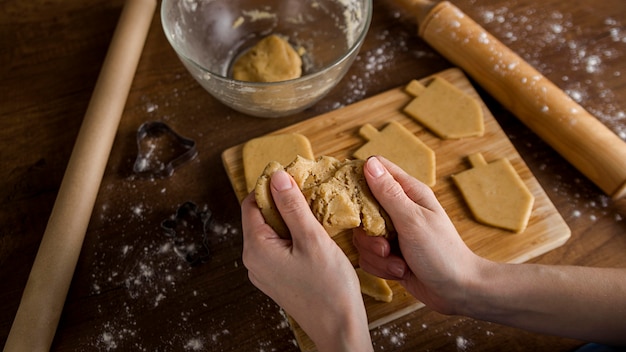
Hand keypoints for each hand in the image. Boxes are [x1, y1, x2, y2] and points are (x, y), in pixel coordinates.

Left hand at [242, 170, 372, 351]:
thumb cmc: (329, 288)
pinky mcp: (277, 278)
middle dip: (282, 201)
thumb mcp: (312, 239)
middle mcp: (253, 261)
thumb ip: (292, 206)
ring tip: (314, 212)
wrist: (340, 329)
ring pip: (271, 232)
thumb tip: (277, 177)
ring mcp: (264, 272)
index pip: (251, 203)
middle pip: (260, 217)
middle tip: (307, 192)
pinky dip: (293, 235)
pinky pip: (278, 247)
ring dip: (289, 218)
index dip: (269, 185)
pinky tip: (312, 233)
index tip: (292, 175)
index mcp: (256, 248)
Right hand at [353, 156, 487, 314]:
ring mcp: (393, 233)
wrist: (457, 291)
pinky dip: (381, 267)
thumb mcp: (413, 220)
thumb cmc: (441, 252)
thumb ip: (388, 193)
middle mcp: (398, 209)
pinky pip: (368, 256)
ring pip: (363, 237)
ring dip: (377, 254)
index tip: (353, 201)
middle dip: (368, 232)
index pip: (376, 170)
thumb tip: (369, 163)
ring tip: (398, 263)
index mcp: (408, 193)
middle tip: (385, 244)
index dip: (359, 180)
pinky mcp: (389, 254)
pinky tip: (400, 272)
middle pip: (361, 208)